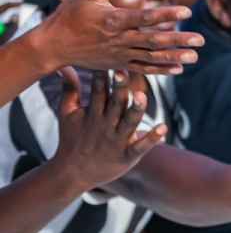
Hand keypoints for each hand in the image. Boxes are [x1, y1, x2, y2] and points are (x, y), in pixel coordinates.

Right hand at [33, 0, 202, 75]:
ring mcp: (119, 54)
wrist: (52, 45)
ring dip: (174, 57)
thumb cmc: (70, 16)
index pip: (145, 17)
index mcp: (114, 20)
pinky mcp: (118, 64)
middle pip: (154, 40)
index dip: (167, 13)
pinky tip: (178, 68)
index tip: (187, 11)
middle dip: (178, 40)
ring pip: (151, 57)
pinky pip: (143, 69)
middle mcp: (119, 39)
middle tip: (201, 40)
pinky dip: (161, 70)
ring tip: (195, 56)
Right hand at [48, 68, 166, 192]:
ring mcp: (116, 141)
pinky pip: (140, 147)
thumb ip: (70, 89)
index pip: (98, 91)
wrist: (72, 173)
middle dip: (119, 88)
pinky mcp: (127, 156)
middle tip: (123, 71)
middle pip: (114, 104)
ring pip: (129, 123)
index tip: (109, 59)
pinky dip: (151, 138)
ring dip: (136, 110)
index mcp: (92, 113)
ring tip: (142, 96)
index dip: (103, 76)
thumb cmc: (71, 138)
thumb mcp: (66, 113)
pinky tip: (163, 127)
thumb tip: (66, 65)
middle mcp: (105, 125)